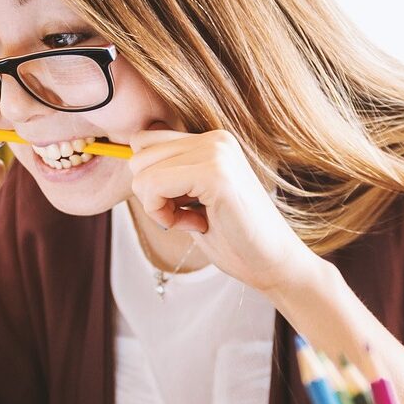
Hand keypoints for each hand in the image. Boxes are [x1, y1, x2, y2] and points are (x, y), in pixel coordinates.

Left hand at [129, 126, 317, 293]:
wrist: (274, 264)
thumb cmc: (235, 239)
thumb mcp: (194, 199)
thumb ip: (169, 176)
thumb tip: (129, 160)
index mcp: (212, 141)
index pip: (145, 142)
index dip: (151, 181)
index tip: (181, 207)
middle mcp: (215, 139)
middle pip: (138, 154)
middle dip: (151, 194)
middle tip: (186, 216)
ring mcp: (217, 153)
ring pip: (141, 170)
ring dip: (157, 206)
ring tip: (193, 220)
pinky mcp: (215, 174)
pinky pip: (153, 186)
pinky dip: (162, 214)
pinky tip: (194, 225)